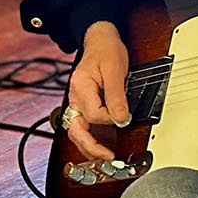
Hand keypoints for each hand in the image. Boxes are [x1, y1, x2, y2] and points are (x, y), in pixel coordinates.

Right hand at [64, 21, 130, 160]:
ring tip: (105, 156)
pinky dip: (90, 139)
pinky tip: (101, 146)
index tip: (123, 117)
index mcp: (80, 87)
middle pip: (76, 129)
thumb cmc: (107, 51)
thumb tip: (121, 118)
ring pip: (76, 131)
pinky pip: (82, 126)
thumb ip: (116, 95)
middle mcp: (74, 98)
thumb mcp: (115, 69)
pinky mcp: (82, 106)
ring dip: (89, 146)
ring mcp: (76, 103)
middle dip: (91, 146)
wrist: (100, 41)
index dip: (110, 119)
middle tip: (108, 157)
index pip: (93, 114)